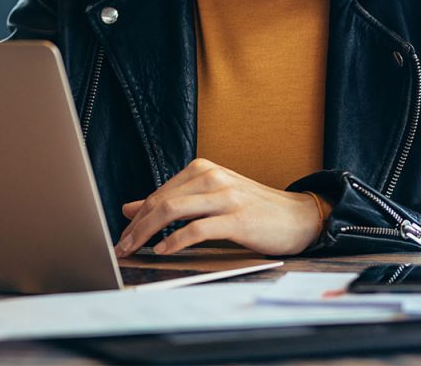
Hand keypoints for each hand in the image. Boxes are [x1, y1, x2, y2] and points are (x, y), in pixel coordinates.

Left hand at [114, 158, 322, 256]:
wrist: (299, 217)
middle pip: (161, 201)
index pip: (159, 193)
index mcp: (202, 169)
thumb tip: (130, 208)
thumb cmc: (253, 209)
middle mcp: (212, 177)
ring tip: (135, 250)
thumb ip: (172, 201)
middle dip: (136, 227)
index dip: (137, 217)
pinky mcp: (238, 218)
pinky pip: (197, 229)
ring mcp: (225, 196)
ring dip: (148, 233)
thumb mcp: (209, 199)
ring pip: (173, 211)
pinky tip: (164, 251)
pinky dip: (175, 241)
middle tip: (121, 246)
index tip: (122, 236)